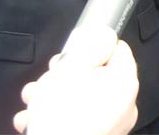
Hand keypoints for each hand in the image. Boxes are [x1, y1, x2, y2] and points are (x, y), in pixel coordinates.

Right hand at [13, 26, 138, 134]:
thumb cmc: (63, 114)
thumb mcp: (72, 66)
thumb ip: (90, 45)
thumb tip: (105, 34)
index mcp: (125, 81)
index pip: (118, 49)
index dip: (93, 46)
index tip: (72, 51)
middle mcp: (125, 103)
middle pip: (96, 75)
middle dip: (65, 74)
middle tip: (47, 78)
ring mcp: (113, 124)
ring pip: (82, 98)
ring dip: (54, 96)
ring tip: (33, 100)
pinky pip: (79, 119)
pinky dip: (57, 116)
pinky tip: (33, 119)